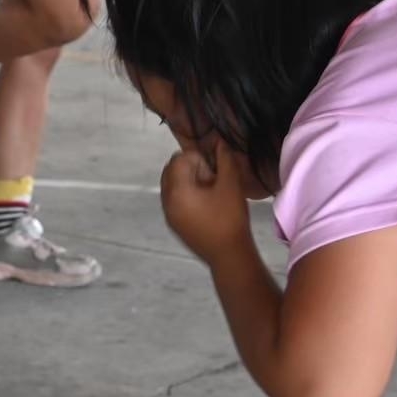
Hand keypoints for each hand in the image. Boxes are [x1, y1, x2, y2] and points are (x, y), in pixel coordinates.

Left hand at [160, 143, 250, 261]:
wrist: (228, 255)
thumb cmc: (230, 218)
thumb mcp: (231, 185)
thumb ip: (224, 159)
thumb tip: (219, 142)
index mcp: (176, 189)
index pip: (179, 158)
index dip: (199, 159)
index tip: (215, 172)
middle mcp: (166, 200)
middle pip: (171, 170)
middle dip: (190, 168)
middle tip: (212, 179)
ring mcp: (168, 214)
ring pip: (171, 185)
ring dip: (187, 181)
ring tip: (210, 192)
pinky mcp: (173, 224)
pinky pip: (173, 200)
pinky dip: (185, 195)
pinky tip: (205, 205)